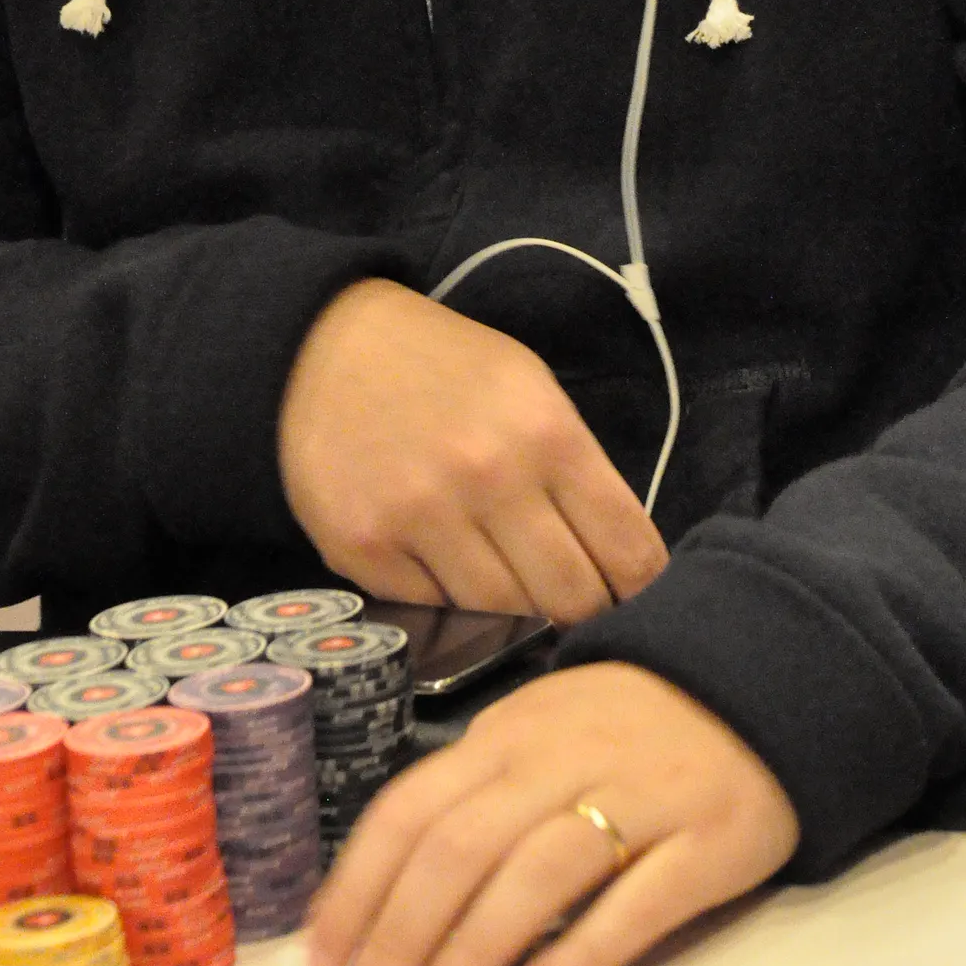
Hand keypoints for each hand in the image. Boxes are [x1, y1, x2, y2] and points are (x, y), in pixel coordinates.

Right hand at [278, 279, 667, 623]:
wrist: (324, 349)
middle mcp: (489, 479)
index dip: (641, 584)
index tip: (635, 592)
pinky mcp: (364, 552)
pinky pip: (434, 612)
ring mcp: (421, 519)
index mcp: (546, 433)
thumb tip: (618, 563)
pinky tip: (446, 562)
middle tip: (577, 599)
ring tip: (510, 578)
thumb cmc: (446, 368)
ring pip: (504, 616)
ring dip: (517, 609)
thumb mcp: (530, 389)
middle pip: (571, 598)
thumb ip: (574, 470)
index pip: (627, 550)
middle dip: (585, 606)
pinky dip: (450, 600)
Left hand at [304, 663, 800, 965]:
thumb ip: (473, 794)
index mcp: (512, 732)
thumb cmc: (629, 728)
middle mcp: (565, 756)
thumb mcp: (540, 734)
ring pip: (534, 876)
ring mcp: (639, 795)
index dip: (360, 888)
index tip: (327, 959)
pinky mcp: (704, 840)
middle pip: (461, 848)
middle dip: (403, 938)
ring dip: (472, 956)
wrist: (759, 681)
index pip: (412, 808)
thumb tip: (384, 892)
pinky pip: (630, 906)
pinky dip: (575, 959)